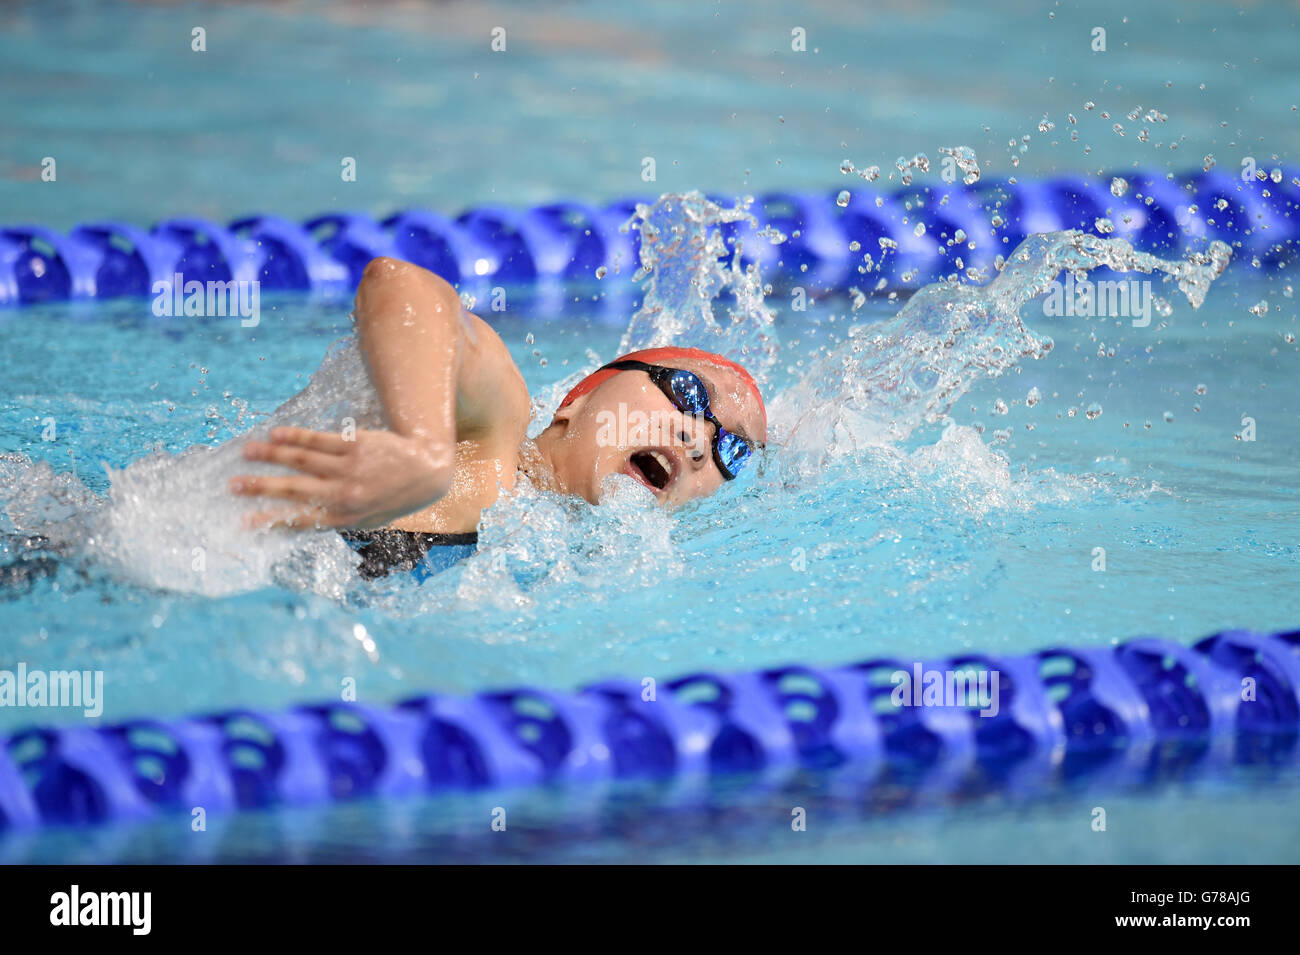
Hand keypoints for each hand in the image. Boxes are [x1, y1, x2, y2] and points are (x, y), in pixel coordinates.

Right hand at [230, 426, 454, 530]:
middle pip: (294, 489)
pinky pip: (318, 439)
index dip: (271, 520)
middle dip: (260, 487)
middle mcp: (345, 494)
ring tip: (246, 452)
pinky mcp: (355, 445)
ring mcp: (349, 468)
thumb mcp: (369, 519)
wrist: (428, 471)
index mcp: (346, 518)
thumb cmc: (395, 497)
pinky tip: (275, 434)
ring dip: (270, 455)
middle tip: (233, 484)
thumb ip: (338, 519)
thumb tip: (300, 522)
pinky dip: (294, 436)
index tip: (244, 521)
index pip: (300, 519)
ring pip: (301, 460)